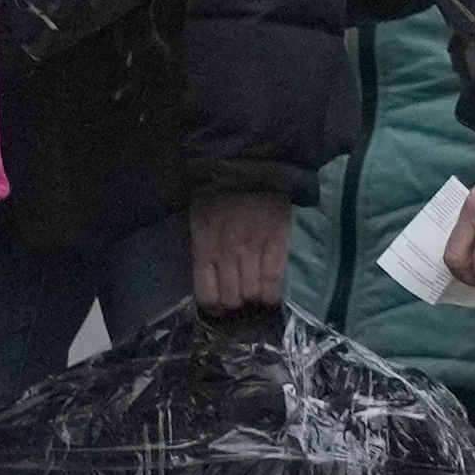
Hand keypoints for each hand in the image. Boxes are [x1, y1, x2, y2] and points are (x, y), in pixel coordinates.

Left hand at [186, 190, 289, 319]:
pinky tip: (273, 291)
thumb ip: (203, 250)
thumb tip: (209, 277)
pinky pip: (275, 281)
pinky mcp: (276, 244)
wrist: (246, 167)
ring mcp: (253, 250)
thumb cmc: (219, 195)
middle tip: (243, 296)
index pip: (207, 295)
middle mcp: (226, 255)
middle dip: (238, 302)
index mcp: (205, 250)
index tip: (222, 306)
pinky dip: (274, 292)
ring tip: (260, 292)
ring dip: (257, 298)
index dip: (216, 307)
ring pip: (254, 294)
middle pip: (233, 299)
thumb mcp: (199, 223)